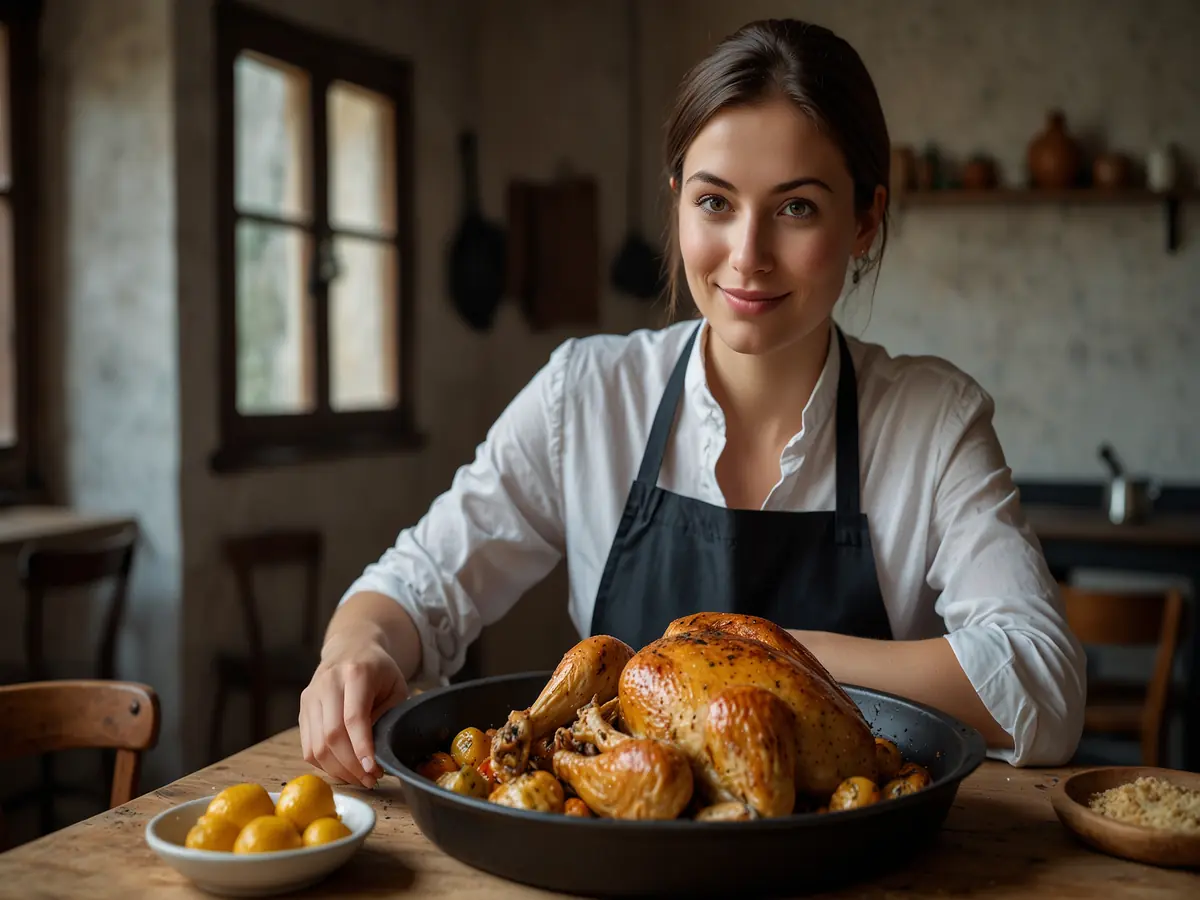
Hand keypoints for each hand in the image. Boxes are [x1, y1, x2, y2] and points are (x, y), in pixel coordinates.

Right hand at [300, 631, 407, 787]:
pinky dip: (325, 765)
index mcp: (355, 673)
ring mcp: (310, 696)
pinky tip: (343, 769)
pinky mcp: (302, 708)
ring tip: (360, 778)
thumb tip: (374, 752)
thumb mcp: (396, 687)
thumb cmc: (379, 670)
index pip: (353, 718)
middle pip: (332, 736)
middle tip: (371, 779)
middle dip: (352, 765)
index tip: (374, 770)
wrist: (351, 647)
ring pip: (316, 746)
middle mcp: (327, 683)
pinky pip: (308, 747)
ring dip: (338, 770)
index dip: (362, 748)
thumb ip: (388, 716)